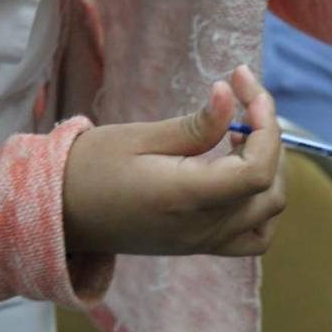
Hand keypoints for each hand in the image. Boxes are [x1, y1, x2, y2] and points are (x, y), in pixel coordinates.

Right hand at [63, 65, 285, 256]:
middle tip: (243, 100)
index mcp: (187, 197)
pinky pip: (253, 236)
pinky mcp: (201, 245)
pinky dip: (262, 206)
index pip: (257, 170)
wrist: (60, 214)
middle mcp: (203, 227)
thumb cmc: (91, 169)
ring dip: (271, 170)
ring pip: (269, 212)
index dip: (265, 126)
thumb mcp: (140, 137)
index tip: (244, 86)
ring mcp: (205, 242)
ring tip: (242, 136)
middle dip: (270, 138)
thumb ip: (195, 124)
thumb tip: (230, 95)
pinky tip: (243, 176)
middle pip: (270, 188)